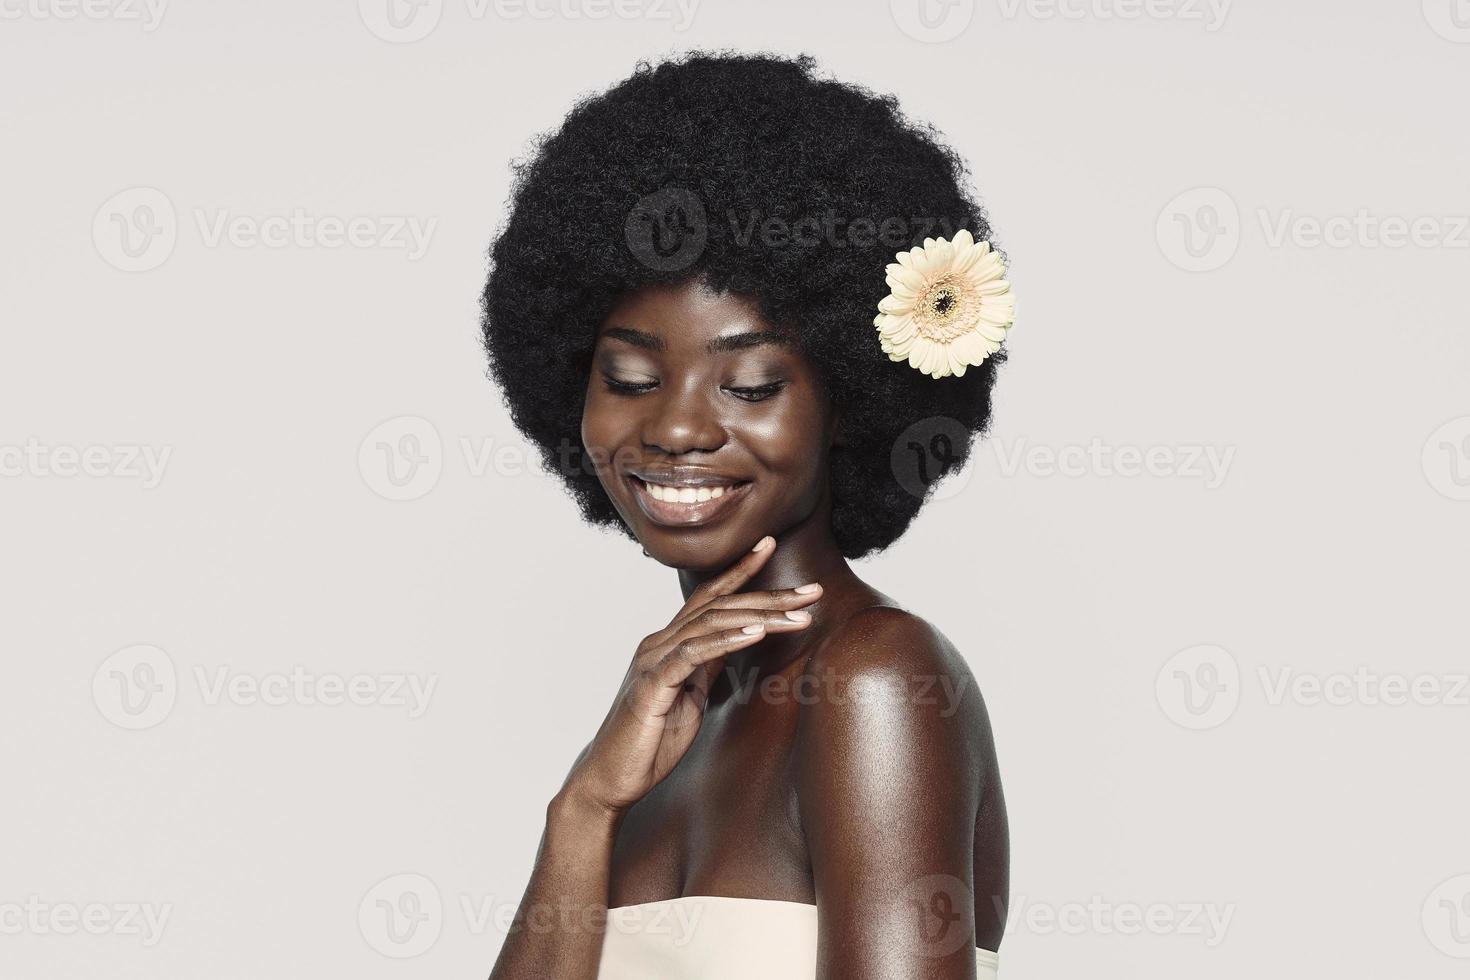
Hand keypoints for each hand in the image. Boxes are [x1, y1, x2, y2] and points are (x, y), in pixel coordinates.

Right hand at [561, 535, 821, 814]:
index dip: (741, 569)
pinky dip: (726, 640)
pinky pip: (693, 654)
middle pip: (719, 604)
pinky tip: (755, 634)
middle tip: (813, 589)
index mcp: (669, 643)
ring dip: (759, 616)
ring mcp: (654, 660)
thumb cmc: (650, 741)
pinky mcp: (652, 684)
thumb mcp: (692, 697)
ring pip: (710, 622)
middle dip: (769, 594)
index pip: (709, 596)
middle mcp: (659, 642)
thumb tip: (740, 640)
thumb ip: (709, 665)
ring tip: (798, 615)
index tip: (770, 545)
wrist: (610, 779)